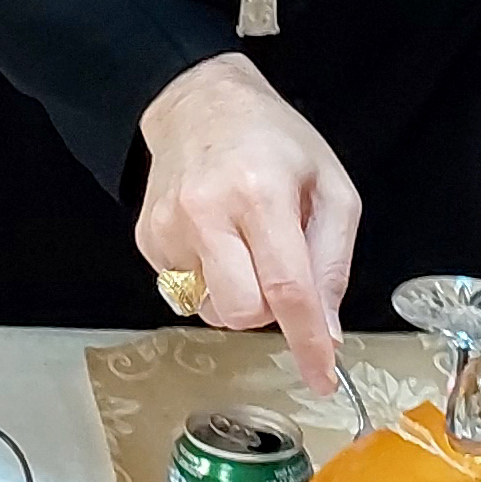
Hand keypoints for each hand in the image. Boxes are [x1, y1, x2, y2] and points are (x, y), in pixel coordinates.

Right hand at [136, 53, 358, 392]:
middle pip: (242, 313)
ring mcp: (169, 228)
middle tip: (278, 267)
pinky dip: (210, 279)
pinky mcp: (147, 240)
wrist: (199, 103)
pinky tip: (215, 238)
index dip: (307, 342)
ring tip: (243, 242)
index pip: (287, 288)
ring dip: (238, 294)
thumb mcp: (330, 186)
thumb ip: (333, 261)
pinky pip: (187, 294)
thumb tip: (326, 330)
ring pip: (213, 311)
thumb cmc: (273, 141)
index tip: (321, 378)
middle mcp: (207, 212)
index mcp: (261, 193)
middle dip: (268, 309)